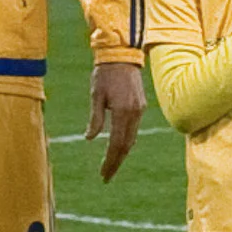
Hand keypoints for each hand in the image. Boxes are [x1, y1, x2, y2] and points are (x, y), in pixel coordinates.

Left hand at [86, 61, 145, 181]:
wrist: (122, 55)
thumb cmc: (105, 74)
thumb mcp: (96, 95)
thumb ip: (95, 119)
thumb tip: (89, 138)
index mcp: (123, 112)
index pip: (116, 144)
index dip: (110, 161)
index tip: (103, 174)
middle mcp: (134, 114)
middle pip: (126, 146)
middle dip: (116, 162)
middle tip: (106, 176)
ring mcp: (140, 110)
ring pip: (132, 139)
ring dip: (122, 153)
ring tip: (111, 165)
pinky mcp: (141, 106)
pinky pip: (134, 129)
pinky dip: (126, 141)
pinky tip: (119, 147)